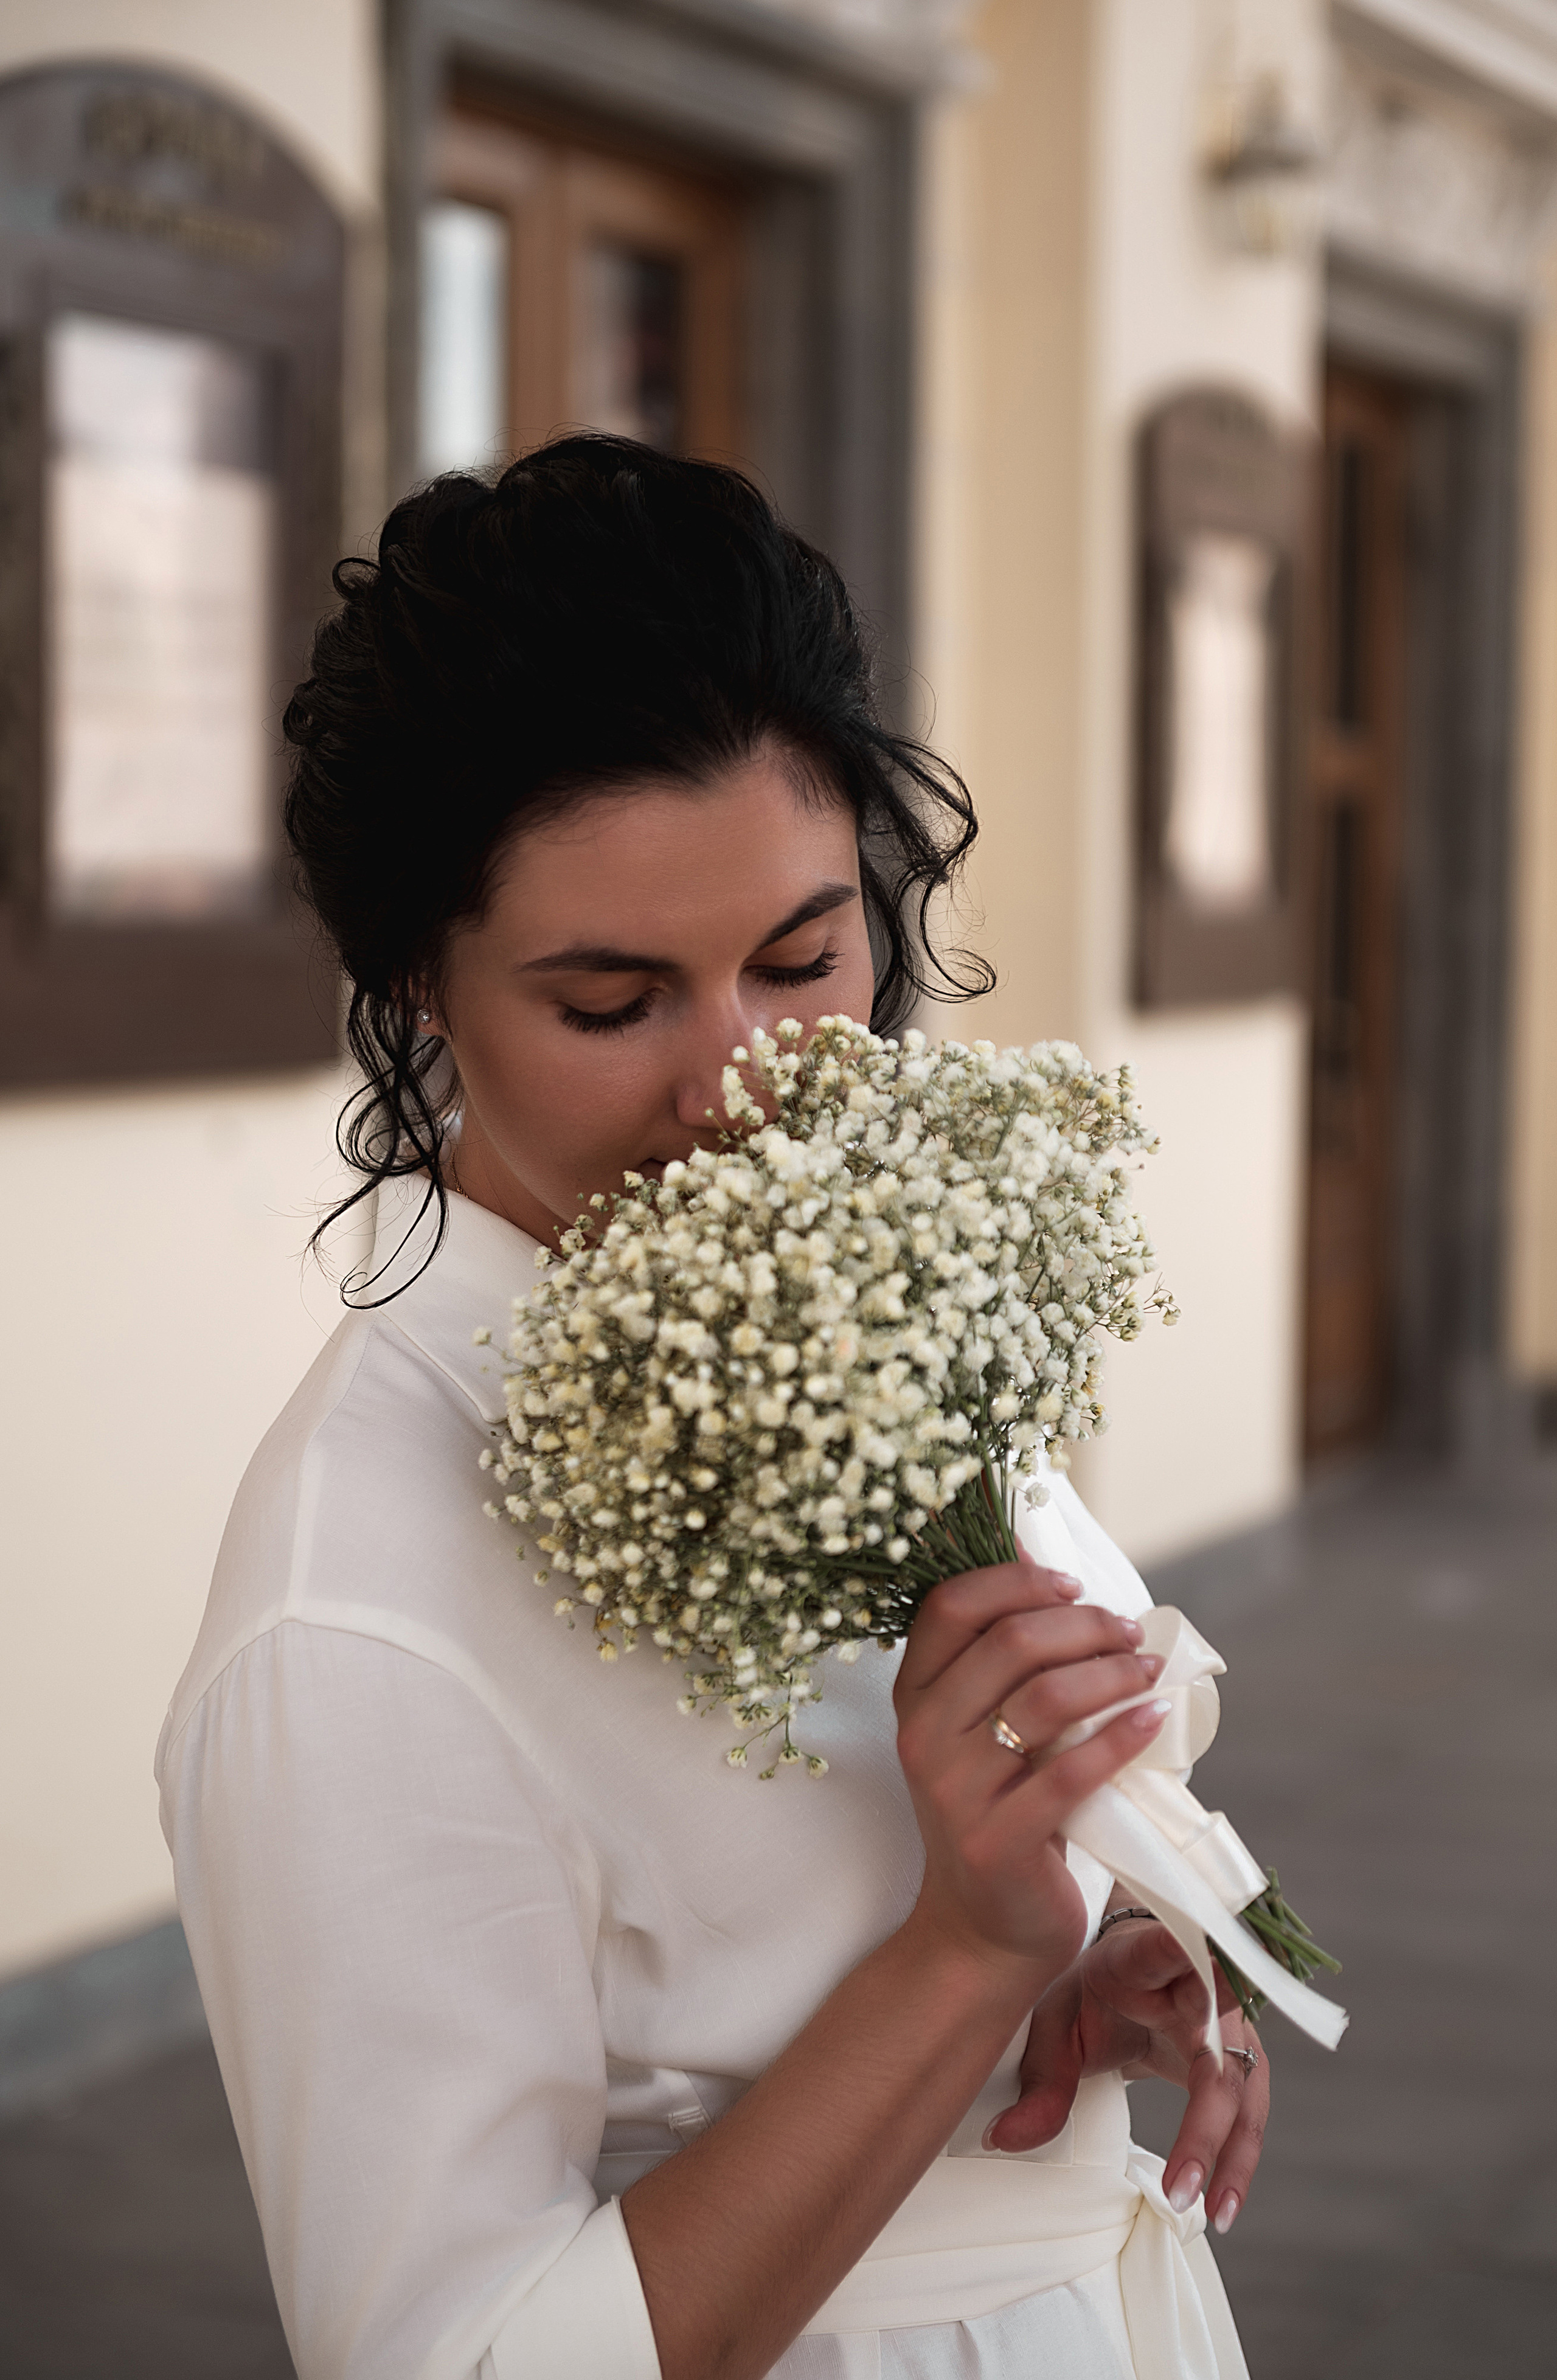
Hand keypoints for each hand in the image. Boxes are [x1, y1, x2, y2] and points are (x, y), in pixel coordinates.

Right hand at [894, 1560, 1169, 1976]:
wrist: (980, 1930)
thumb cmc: (995, 1812)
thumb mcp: (979, 1732)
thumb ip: (1003, 1664)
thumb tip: (1055, 1573)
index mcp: (913, 1697)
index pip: (951, 1606)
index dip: (1015, 1580)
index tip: (1072, 1584)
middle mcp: (924, 1736)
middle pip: (1010, 1642)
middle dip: (1084, 1624)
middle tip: (1130, 1631)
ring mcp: (956, 1789)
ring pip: (1046, 1697)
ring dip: (1112, 1671)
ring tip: (1149, 1669)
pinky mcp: (1000, 1838)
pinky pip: (1074, 1770)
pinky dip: (1124, 1734)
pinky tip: (1155, 1717)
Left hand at [987, 1915, 1268, 2232]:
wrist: (1123, 1974)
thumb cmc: (1092, 1988)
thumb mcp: (1056, 2020)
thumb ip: (1039, 2080)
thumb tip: (1003, 2139)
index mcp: (1146, 1962)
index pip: (1168, 1953)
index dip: (1187, 1959)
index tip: (1205, 1965)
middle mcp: (1200, 1992)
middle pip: (1218, 2053)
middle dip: (1208, 2122)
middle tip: (1180, 2187)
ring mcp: (1226, 2026)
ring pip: (1244, 2091)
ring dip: (1234, 2154)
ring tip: (1216, 2213)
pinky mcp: (1234, 2059)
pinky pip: (1244, 2112)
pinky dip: (1234, 2158)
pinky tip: (1222, 2202)